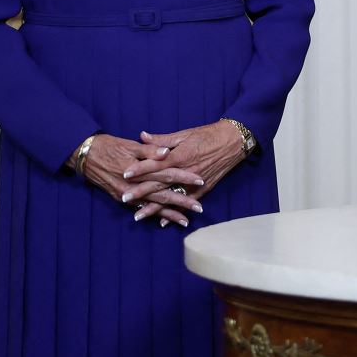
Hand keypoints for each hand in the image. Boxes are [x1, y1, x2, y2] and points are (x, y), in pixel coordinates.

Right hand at [76, 133, 205, 225]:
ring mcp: (127, 195)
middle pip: (163, 194)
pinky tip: (163, 221)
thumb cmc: (109, 146)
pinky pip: (140, 209)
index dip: (184, 177)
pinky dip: (152, 215)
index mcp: (139, 169)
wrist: (85, 155)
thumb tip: (166, 152)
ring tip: (185, 221)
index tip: (200, 180)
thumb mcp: (130, 145)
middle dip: (182, 202)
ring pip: (152, 206)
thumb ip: (150, 149)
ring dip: (169, 214)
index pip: (167, 174)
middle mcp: (134, 185)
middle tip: (199, 208)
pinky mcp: (122, 199)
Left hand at [123, 121, 247, 226]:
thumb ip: (162, 140)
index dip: (139, 169)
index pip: (155, 163)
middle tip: (124, 198)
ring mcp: (194, 183)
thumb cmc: (207, 135)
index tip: (125, 174)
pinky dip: (174, 213)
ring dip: (154, 207)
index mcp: (179, 155)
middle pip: (159, 183)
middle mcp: (185, 171)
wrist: (232, 141)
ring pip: (170, 197)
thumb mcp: (184, 134)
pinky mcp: (203, 189)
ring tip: (138, 215)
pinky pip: (186, 203)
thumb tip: (142, 136)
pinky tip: (162, 222)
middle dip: (141, 192)